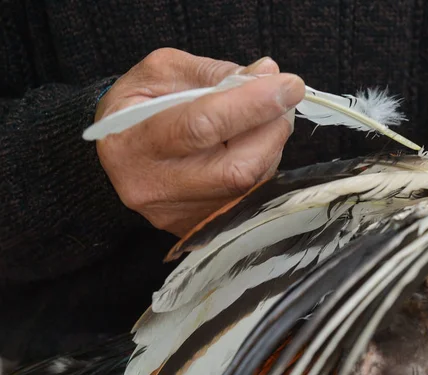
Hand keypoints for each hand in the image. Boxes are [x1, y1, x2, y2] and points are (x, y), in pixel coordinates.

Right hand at [95, 48, 304, 235]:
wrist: (118, 151)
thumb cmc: (138, 105)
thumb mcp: (162, 73)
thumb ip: (213, 73)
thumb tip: (266, 73)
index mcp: (134, 142)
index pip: (202, 127)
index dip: (252, 105)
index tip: (289, 85)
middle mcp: (154, 188)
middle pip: (236, 170)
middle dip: (272, 130)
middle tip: (281, 99)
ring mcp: (177, 215)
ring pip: (249, 186)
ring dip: (270, 146)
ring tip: (261, 118)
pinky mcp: (197, 227)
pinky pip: (248, 198)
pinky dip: (261, 165)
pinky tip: (250, 145)